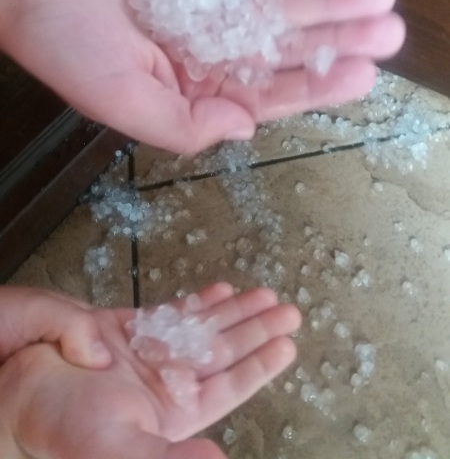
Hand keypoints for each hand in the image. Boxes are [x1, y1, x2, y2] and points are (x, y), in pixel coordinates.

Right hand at [0, 0, 404, 153]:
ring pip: (275, 11)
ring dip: (325, 2)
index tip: (361, 76)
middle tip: (388, 31)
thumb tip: (244, 129)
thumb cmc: (63, 45)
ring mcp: (205, 15)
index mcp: (189, 97)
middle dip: (334, 42)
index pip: (264, 97)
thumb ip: (183, 125)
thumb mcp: (120, 100)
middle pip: (281, 53)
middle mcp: (205, 59)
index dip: (313, 88)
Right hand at [0, 284, 299, 458]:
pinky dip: (197, 300)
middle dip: (255, 329)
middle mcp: (166, 379)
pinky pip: (171, 311)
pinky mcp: (130, 330)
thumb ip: (167, 458)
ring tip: (264, 294)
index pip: (229, 383)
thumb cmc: (62, 426)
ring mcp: (150, 350)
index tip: (287, 344)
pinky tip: (219, 291)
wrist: (16, 388)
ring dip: (233, 310)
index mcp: (172, 410)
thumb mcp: (119, 448)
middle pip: (223, 349)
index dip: (259, 364)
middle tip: (287, 309)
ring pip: (203, 326)